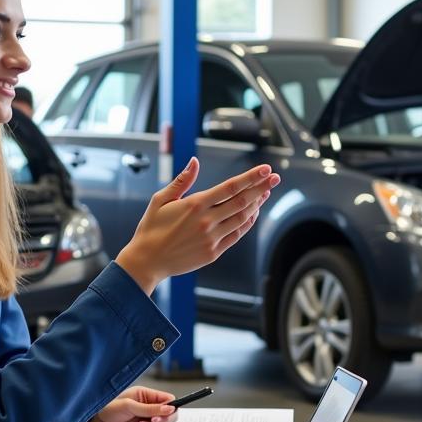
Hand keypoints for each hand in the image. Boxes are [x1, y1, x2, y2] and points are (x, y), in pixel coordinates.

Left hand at [87, 385, 178, 421]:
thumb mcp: (130, 405)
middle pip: (171, 415)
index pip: (169, 400)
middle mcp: (150, 410)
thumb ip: (150, 408)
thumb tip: (169, 409)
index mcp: (148, 397)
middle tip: (155, 420)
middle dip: (166, 419)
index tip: (167, 411)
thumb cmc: (109, 408)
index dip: (171, 406)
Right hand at [115, 158, 280, 294]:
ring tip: (266, 192)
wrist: (147, 261)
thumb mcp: (161, 199)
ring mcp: (212, 238)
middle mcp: (207, 221)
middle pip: (242, 201)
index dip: (251, 177)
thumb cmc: (151, 228)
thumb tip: (194, 161)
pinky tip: (253, 213)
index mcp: (195, 204)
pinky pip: (237, 234)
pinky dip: (248, 222)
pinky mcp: (214, 252)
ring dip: (257, 204)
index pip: (230, 187)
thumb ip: (182, 180)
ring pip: (243, 218)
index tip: (265, 169)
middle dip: (261, 187)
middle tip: (275, 177)